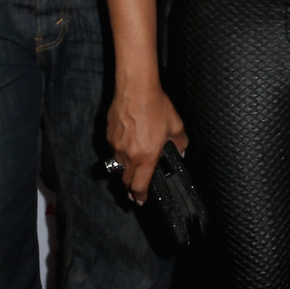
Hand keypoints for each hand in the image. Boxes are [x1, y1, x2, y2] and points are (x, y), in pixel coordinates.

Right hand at [105, 81, 186, 204]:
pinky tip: (129, 140)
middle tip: (136, 189)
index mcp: (147, 155)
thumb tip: (181, 153)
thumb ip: (180, 143)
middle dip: (131, 186)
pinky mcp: (108, 135)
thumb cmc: (157, 105)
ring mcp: (116, 145)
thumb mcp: (176, 125)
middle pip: (126, 180)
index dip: (140, 196)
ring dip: (126, 167)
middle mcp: (129, 154)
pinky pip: (114, 149)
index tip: (141, 200)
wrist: (136, 88)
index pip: (139, 185)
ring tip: (134, 163)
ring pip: (119, 164)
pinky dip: (120, 150)